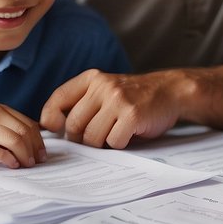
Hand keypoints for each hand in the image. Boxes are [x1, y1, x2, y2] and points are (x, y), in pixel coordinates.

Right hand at [0, 103, 45, 168]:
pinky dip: (7, 159)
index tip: (42, 154)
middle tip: (36, 162)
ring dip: (24, 155)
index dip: (38, 141)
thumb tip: (30, 145)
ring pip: (13, 140)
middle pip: (24, 132)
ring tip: (26, 165)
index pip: (27, 124)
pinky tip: (11, 165)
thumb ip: (4, 128)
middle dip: (34, 149)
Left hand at [40, 69, 182, 147]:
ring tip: (114, 134)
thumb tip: (53, 130)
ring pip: (92, 137)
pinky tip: (129, 135)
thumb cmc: (134, 97)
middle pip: (74, 125)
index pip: (58, 99)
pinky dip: (119, 145)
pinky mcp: (132, 115)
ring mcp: (118, 100)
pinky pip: (113, 142)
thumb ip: (83, 103)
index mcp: (91, 79)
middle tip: (96, 138)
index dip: (51, 119)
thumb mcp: (106, 91)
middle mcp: (102, 86)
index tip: (58, 130)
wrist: (171, 91)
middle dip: (81, 139)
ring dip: (102, 144)